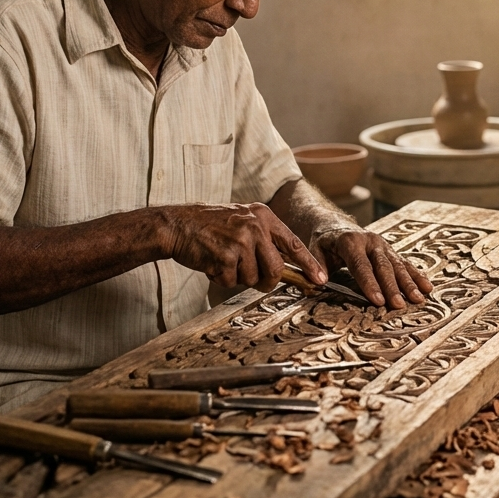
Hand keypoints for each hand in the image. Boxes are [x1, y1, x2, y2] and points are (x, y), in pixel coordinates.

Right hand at [162, 203, 326, 291]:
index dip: (309, 265)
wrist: (178, 225)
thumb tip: (287, 268)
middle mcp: (256, 226)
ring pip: (253, 278)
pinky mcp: (225, 256)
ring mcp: (241, 241)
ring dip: (238, 277)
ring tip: (225, 260)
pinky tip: (212, 263)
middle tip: (255, 279)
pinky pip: (232, 281)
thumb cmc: (212, 227)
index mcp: (264, 216)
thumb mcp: (244, 221)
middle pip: (276, 269)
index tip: (320, 280)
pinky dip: (222, 278)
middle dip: (267, 281)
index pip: (294, 244)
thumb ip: (265, 239)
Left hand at [318, 230, 432, 309]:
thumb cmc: (324, 243)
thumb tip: (320, 282)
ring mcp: (383, 245)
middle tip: (399, 305)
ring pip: (398, 265)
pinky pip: (405, 263)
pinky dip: (416, 275)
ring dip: (409, 283)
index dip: (370, 284)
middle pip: (384, 266)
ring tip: (418, 299)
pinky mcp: (390, 250)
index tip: (378, 301)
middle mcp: (370, 241)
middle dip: (392, 287)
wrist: (336, 225)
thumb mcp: (315, 250)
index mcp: (350, 241)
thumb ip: (317, 266)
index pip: (361, 265)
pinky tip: (427, 287)